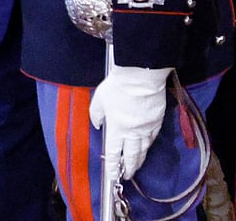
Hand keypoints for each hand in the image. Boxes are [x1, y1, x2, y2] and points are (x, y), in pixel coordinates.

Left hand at [89, 64, 171, 180]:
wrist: (141, 76)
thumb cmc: (118, 87)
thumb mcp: (99, 99)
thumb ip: (96, 114)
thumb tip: (98, 125)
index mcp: (117, 128)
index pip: (114, 152)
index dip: (113, 166)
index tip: (113, 176)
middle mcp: (133, 132)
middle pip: (132, 156)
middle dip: (129, 168)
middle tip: (127, 176)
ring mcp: (147, 128)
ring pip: (144, 149)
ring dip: (139, 159)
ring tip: (136, 166)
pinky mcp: (158, 121)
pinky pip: (152, 138)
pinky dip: (148, 145)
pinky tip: (146, 148)